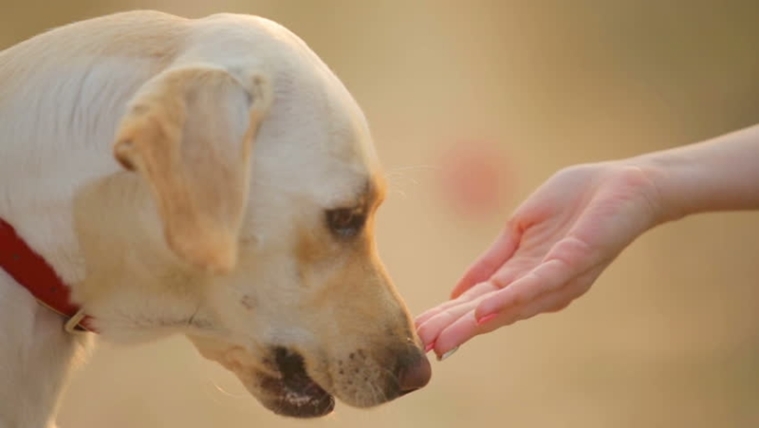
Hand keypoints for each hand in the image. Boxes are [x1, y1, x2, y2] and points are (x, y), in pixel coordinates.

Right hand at [416, 161, 663, 357]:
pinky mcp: (573, 263)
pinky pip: (536, 285)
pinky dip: (508, 301)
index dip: (450, 314)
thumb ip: (491, 259)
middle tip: (422, 343)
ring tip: (442, 338)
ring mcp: (556, 278)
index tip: (418, 329)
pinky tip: (482, 313)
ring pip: (508, 306)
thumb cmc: (577, 201)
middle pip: (490, 312)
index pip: (480, 299)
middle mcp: (538, 286)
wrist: (624, 184)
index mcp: (523, 274)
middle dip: (455, 328)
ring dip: (472, 323)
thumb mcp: (519, 227)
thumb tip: (457, 289)